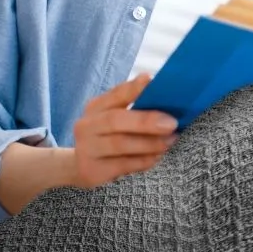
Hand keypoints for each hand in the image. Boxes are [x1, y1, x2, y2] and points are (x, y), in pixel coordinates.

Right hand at [71, 72, 179, 187]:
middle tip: (171, 123)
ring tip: (170, 140)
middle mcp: (87, 125)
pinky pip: (123, 164)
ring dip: (149, 143)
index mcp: (96, 107)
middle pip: (115, 120)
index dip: (133, 88)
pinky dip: (144, 160)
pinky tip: (157, 156)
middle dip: (145, 121)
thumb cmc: (106, 136)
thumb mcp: (113, 117)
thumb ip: (134, 106)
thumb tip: (163, 93)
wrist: (81, 166)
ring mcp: (87, 148)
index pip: (115, 94)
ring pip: (120, 144)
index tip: (151, 81)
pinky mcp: (93, 170)